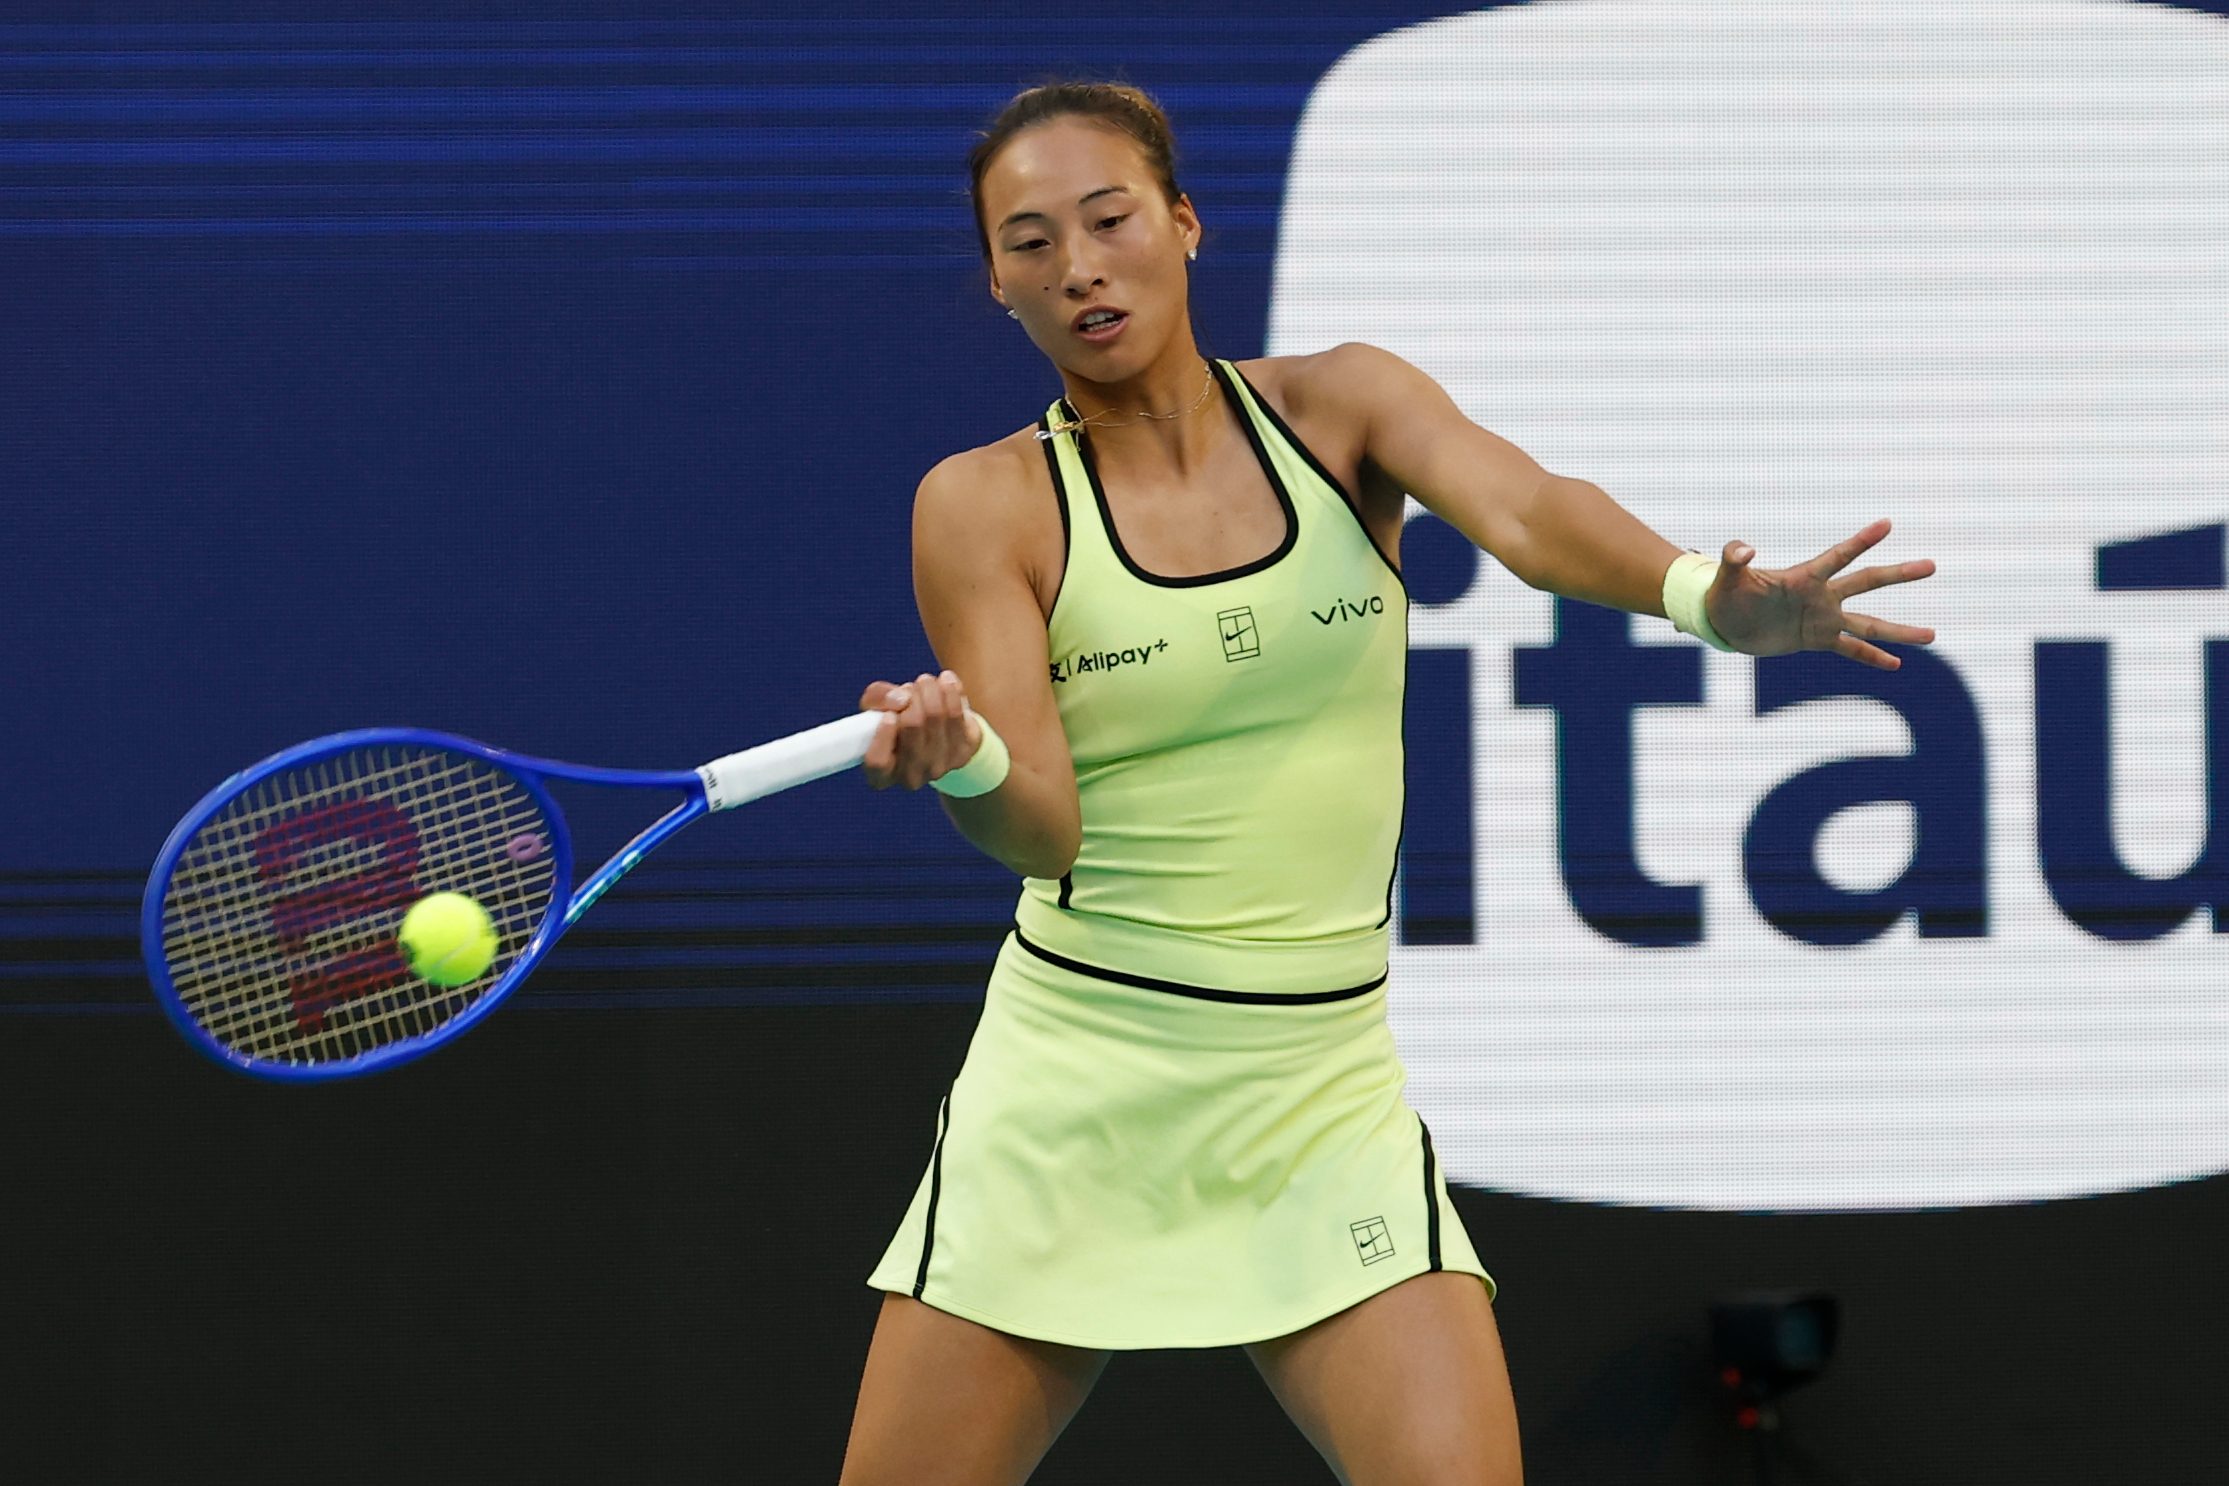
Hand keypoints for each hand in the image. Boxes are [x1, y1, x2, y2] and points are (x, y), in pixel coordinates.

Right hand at [859, 670, 983, 790]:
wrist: (937, 730)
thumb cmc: (898, 719)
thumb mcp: (877, 707)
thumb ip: (877, 698)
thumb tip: (901, 700)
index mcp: (881, 775)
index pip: (877, 762)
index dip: (883, 735)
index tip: (889, 714)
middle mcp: (910, 778)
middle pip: (911, 725)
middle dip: (910, 695)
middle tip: (910, 687)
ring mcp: (938, 769)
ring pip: (935, 715)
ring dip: (929, 689)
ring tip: (925, 682)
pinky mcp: (962, 754)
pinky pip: (956, 713)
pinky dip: (950, 691)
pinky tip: (946, 680)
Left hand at [1705, 518, 1936, 668]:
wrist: (1725, 623)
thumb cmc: (1726, 594)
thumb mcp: (1727, 577)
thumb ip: (1733, 558)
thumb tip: (1744, 548)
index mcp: (1804, 577)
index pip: (1838, 556)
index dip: (1861, 541)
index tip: (1888, 524)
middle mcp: (1821, 596)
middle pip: (1866, 582)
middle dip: (1898, 574)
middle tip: (1931, 565)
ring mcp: (1823, 619)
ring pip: (1869, 624)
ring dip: (1899, 630)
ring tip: (1932, 635)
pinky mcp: (1816, 640)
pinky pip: (1851, 650)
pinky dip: (1872, 657)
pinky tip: (1897, 665)